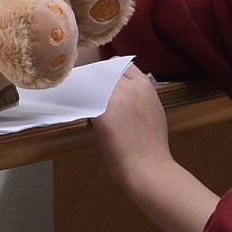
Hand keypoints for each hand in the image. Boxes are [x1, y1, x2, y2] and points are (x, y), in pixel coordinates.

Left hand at [92, 62, 216, 231]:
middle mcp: (129, 87)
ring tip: (84, 100)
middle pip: (105, 71)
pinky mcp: (101, 113)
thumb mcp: (154, 110)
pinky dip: (80, 102)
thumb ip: (140, 95)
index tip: (106, 81)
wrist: (148, 167)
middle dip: (98, 80)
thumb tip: (123, 89)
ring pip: (93, 84)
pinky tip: (78, 108)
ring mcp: (114, 99)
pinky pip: (85, 100)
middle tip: (92, 91)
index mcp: (146, 85)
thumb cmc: (152, 145)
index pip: (123, 64)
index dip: (112, 72)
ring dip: (88, 90)